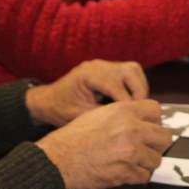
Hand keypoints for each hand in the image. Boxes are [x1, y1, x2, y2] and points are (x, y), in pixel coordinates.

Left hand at [25, 60, 147, 126]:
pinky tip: (131, 104)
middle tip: (140, 112)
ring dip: (139, 88)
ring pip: (133, 70)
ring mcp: (103, 65)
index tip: (135, 119)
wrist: (48, 101)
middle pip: (130, 71)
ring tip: (137, 108)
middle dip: (139, 92)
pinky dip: (135, 87)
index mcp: (88, 75)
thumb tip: (127, 122)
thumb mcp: (79, 117)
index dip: (128, 103)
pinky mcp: (108, 70)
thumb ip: (102, 116)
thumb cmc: (60, 110)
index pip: (116, 85)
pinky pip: (129, 73)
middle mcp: (98, 66)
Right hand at [36, 100, 172, 188]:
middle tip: (146, 147)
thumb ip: (123, 114)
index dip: (154, 121)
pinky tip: (125, 170)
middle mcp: (130, 129)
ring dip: (146, 162)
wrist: (59, 159)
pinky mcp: (127, 172)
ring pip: (156, 159)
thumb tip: (141, 120)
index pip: (156, 111)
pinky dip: (137, 176)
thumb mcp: (99, 113)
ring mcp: (130, 151)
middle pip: (164, 136)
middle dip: (156, 144)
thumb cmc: (74, 138)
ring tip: (132, 160)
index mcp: (123, 110)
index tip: (150, 127)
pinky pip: (145, 176)